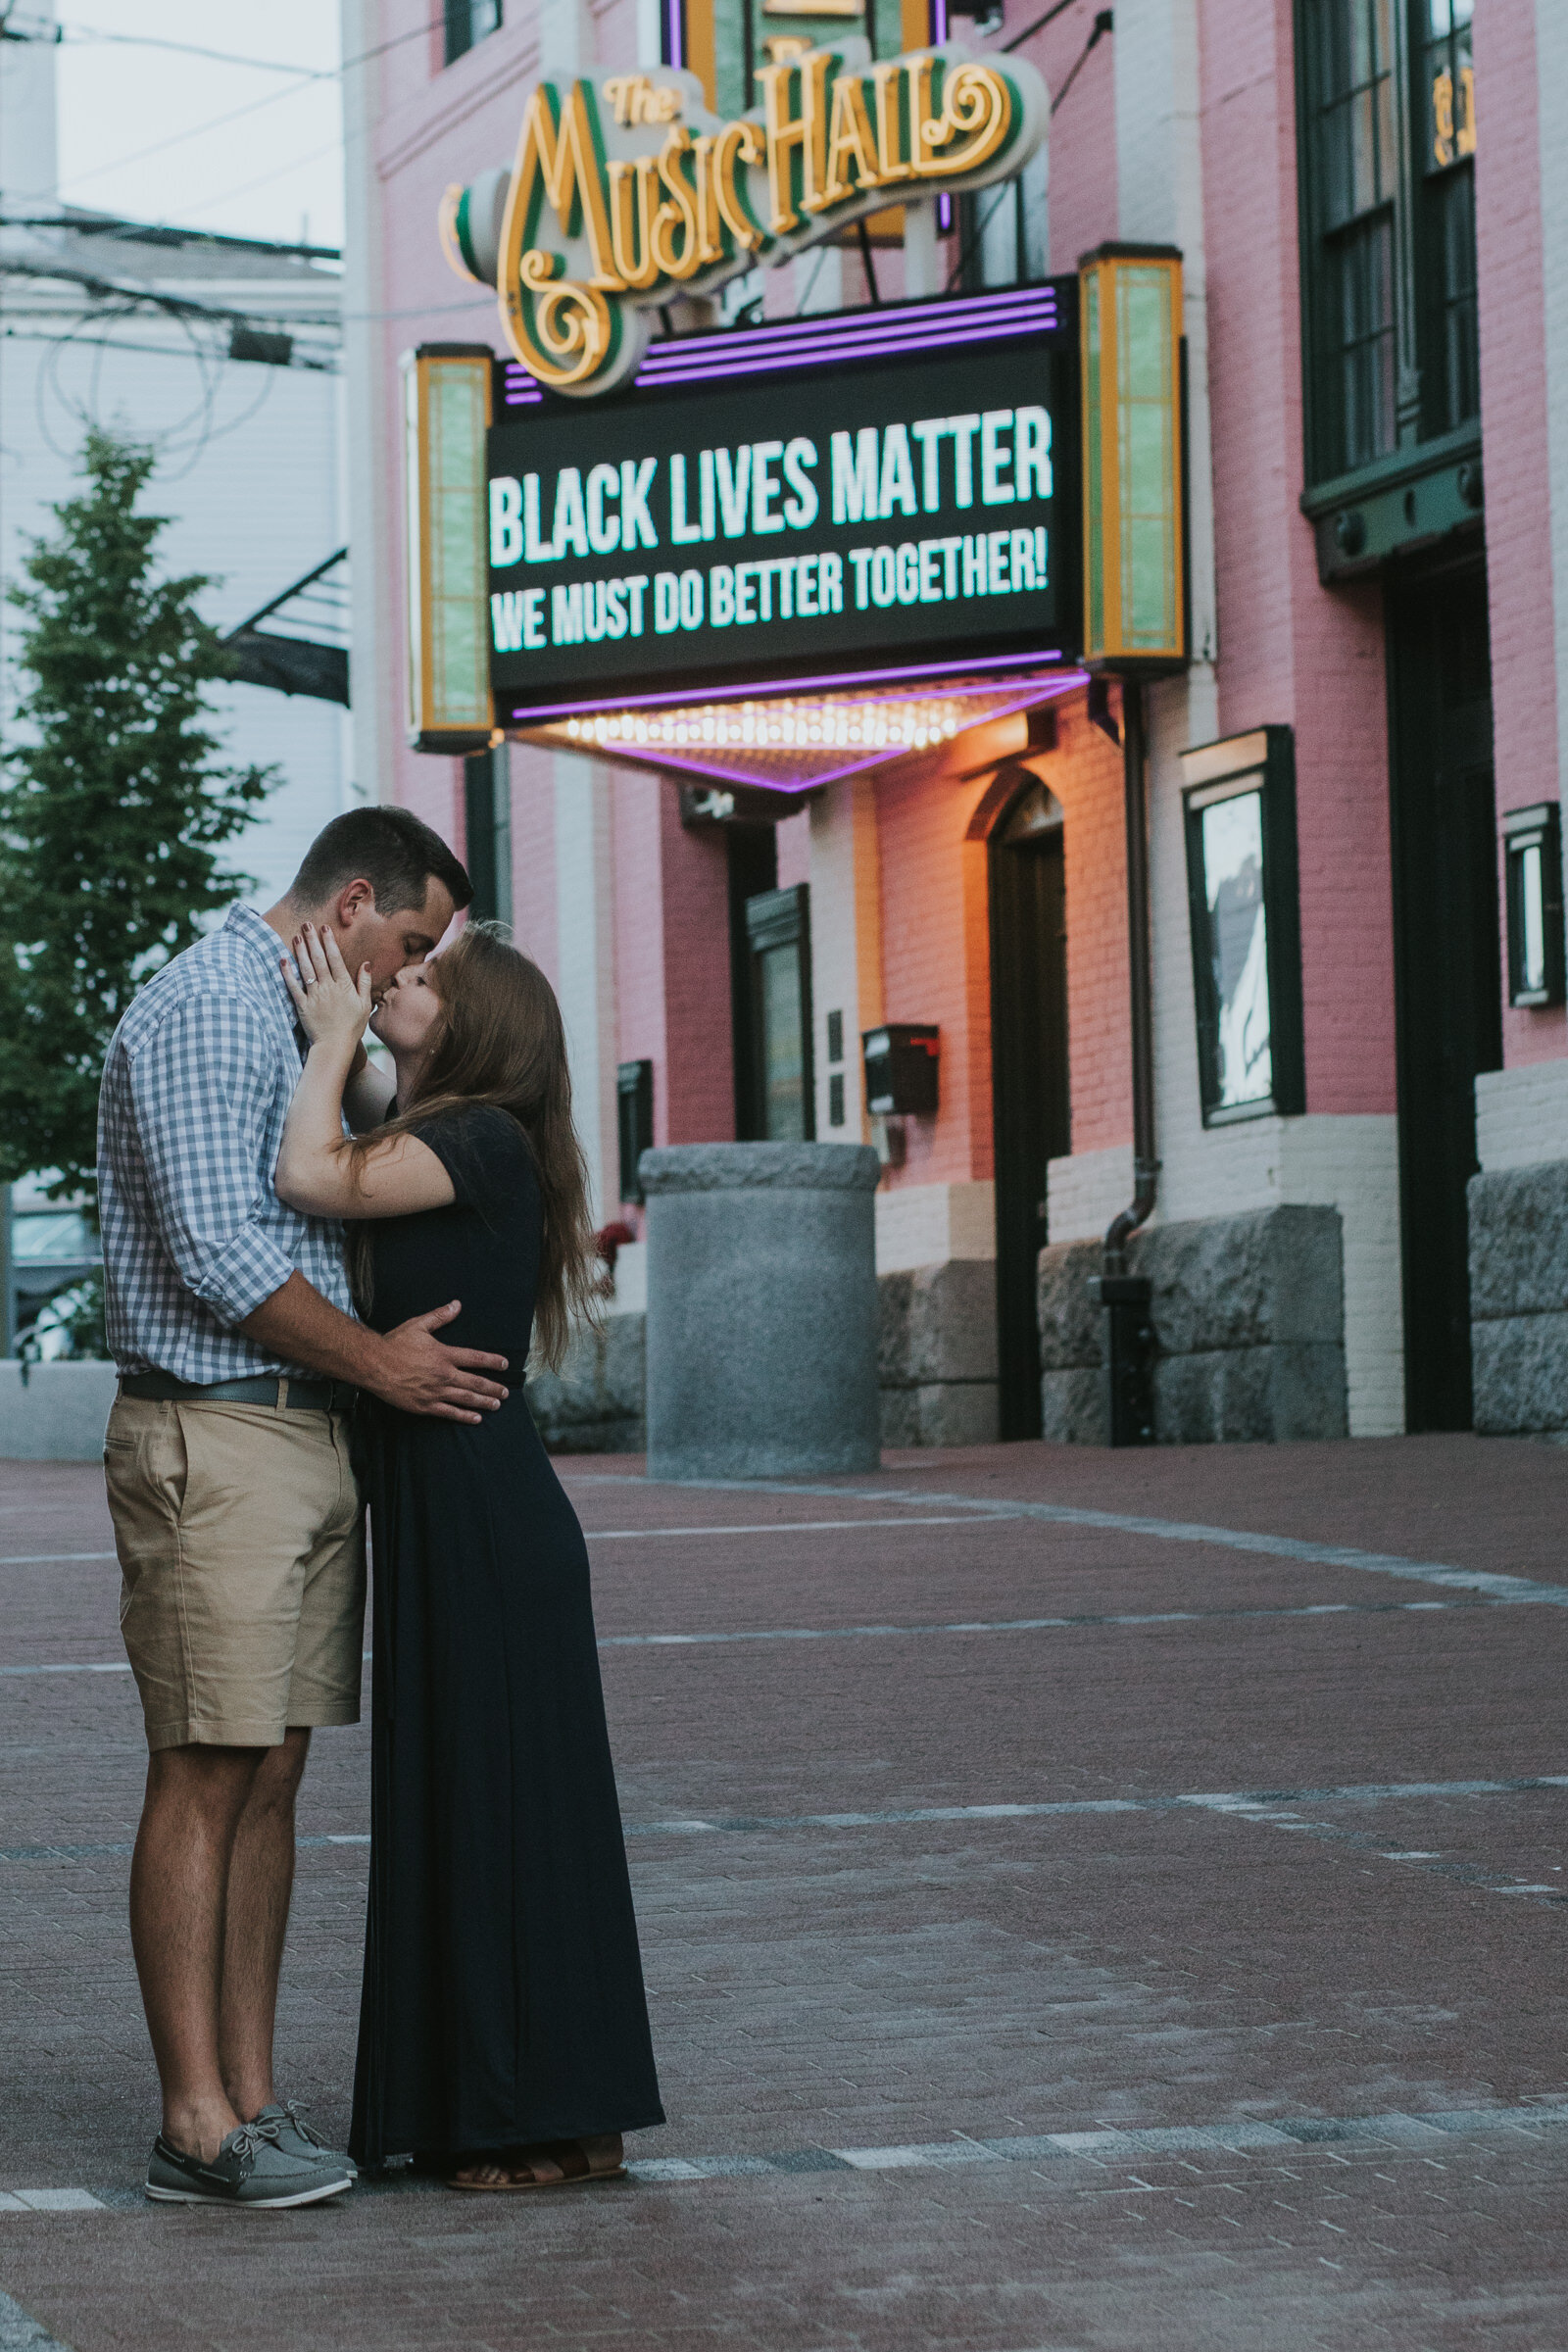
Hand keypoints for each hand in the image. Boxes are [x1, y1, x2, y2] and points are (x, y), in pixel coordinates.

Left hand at [281, 924, 372, 1054]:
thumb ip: (364, 983)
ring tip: (296, 937)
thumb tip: (366, 964)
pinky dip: (287, 973)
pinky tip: (283, 960)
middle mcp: (328, 987)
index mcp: (344, 986)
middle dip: (312, 940)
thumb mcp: (365, 1005)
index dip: (329, 942)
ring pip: (306, 969)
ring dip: (301, 952)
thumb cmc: (352, 1027)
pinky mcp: (302, 1005)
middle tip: (306, 924)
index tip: (324, 928)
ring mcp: (314, 996)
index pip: (335, 959)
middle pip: (319, 959)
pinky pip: (293, 986)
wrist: (335, 1046)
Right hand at [368, 1301, 509, 1422]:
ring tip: (497, 1404)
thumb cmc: (394, 1344)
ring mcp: (435, 1392)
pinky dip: (465, 1416)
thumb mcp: (418, 1325)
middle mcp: (444, 1375)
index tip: (505, 1365)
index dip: (492, 1362)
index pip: (475, 1358)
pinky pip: (450, 1413)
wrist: (373, 1365)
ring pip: (466, 1399)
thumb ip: (440, 1316)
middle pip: (476, 1382)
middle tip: (505, 1392)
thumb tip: (457, 1304)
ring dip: (484, 1402)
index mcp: (444, 1355)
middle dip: (493, 1388)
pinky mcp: (425, 1406)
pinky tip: (476, 1418)